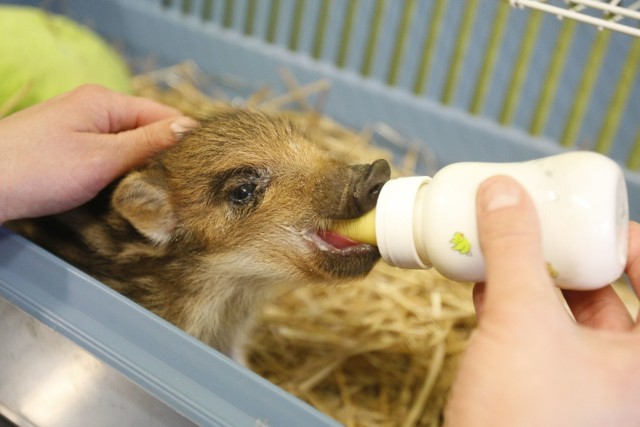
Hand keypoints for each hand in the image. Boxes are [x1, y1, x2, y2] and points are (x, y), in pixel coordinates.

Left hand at [0, 84, 196, 222]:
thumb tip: (190, 127)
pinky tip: (131, 189)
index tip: (205, 166)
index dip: (186, 138)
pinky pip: (111, 154)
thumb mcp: (103, 158)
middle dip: (166, 155)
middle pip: (147, 129)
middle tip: (186, 186)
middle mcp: (94, 108)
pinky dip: (124, 171)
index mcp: (105, 101)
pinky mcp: (71, 147)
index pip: (163, 113)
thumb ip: (149, 143)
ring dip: (145, 166)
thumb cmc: (37, 170)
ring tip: (164, 191)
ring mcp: (81, 127)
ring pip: (130, 145)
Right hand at [445, 175, 639, 426]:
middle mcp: (624, 377)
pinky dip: (513, 308)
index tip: (596, 221)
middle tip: (543, 225)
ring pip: (567, 318)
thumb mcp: (523, 321)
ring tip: (507, 247)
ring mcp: (584, 389)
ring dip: (535, 280)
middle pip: (611, 297)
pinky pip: (536, 339)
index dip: (636, 245)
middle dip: (572, 257)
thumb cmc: (526, 419)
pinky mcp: (544, 396)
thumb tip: (503, 192)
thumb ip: (514, 250)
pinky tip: (484, 286)